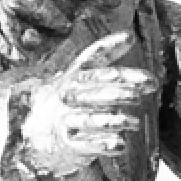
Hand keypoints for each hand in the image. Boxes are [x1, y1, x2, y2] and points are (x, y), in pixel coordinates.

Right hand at [14, 30, 158, 180]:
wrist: (38, 130)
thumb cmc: (70, 98)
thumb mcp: (82, 73)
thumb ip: (105, 54)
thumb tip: (131, 35)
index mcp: (75, 75)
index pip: (97, 64)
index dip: (118, 60)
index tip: (141, 61)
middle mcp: (69, 96)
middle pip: (95, 91)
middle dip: (118, 92)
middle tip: (138, 95)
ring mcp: (66, 120)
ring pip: (91, 119)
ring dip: (114, 121)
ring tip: (134, 123)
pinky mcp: (68, 143)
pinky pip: (86, 144)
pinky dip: (104, 144)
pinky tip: (120, 145)